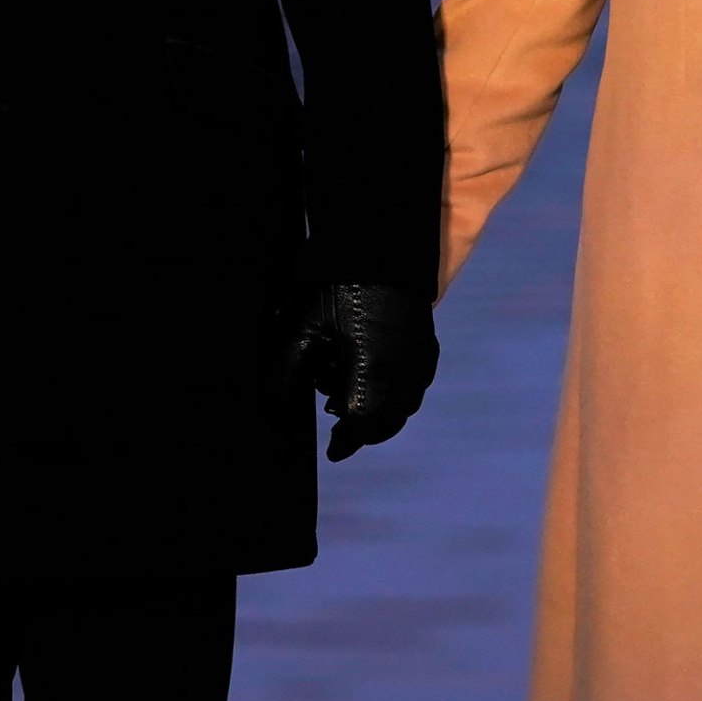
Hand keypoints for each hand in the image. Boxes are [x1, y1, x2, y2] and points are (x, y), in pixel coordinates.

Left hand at [277, 283, 439, 461]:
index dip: (345, 444)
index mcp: (372, 375)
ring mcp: (420, 359)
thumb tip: (274, 405)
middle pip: (386, 421)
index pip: (360, 426)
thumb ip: (286, 371)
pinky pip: (416, 382)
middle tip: (336, 420)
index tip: (333, 452)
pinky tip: (376, 373)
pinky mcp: (427, 344)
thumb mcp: (304, 328)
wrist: (382, 248)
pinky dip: (398, 389)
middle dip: (362, 427)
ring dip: (381, 409)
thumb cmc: (339, 286)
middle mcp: (403, 374)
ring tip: (350, 392)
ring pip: (405, 404)